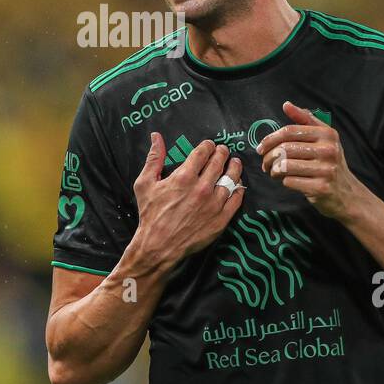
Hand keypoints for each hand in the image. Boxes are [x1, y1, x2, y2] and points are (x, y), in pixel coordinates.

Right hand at [130, 134, 244, 268]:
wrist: (158, 246)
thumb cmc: (150, 214)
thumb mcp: (145, 184)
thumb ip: (153, 158)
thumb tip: (156, 137)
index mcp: (184, 177)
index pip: (202, 152)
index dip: (207, 145)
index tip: (209, 145)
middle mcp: (202, 188)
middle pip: (219, 162)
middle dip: (222, 153)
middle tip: (223, 150)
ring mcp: (214, 204)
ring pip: (231, 179)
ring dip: (234, 168)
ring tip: (235, 163)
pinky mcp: (221, 219)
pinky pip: (236, 200)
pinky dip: (239, 190)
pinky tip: (238, 185)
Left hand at [257, 101, 367, 222]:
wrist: (347, 193)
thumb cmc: (330, 163)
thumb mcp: (323, 138)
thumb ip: (305, 120)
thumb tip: (286, 104)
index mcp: (327, 134)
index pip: (289, 131)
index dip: (270, 139)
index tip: (260, 147)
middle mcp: (328, 150)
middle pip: (285, 149)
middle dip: (269, 157)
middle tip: (265, 164)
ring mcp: (326, 169)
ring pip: (285, 165)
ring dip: (274, 170)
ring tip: (274, 172)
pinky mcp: (321, 187)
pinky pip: (290, 181)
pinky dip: (283, 181)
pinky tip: (287, 181)